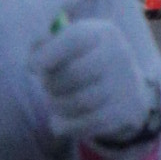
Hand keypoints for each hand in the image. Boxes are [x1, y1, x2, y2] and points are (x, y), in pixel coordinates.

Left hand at [32, 15, 160, 152]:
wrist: (127, 89)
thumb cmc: (82, 61)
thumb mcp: (68, 44)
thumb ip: (44, 46)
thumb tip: (33, 64)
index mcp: (101, 33)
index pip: (73, 40)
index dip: (47, 55)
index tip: (32, 67)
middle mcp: (117, 55)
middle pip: (74, 74)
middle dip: (51, 84)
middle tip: (46, 86)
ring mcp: (125, 84)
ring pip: (80, 102)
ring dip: (57, 105)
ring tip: (54, 102)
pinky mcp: (126, 112)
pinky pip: (88, 124)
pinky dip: (66, 126)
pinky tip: (59, 121)